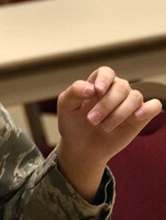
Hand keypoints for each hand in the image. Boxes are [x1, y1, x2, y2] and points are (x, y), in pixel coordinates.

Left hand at [56, 66, 162, 199]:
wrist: (82, 147)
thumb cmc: (73, 123)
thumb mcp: (66, 105)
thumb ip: (74, 91)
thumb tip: (91, 88)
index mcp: (98, 84)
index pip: (106, 72)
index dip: (104, 79)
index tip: (96, 91)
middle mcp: (115, 90)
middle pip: (121, 86)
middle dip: (106, 104)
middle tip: (92, 121)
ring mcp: (129, 104)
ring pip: (135, 97)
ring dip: (119, 112)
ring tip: (104, 127)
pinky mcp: (140, 117)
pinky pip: (153, 106)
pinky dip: (148, 109)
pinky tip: (136, 116)